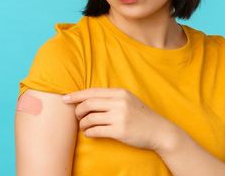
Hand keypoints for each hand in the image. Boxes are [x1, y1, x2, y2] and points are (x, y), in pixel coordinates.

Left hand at [62, 88, 178, 151]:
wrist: (159, 131)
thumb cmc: (141, 116)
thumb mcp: (128, 100)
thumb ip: (111, 97)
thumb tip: (87, 98)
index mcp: (120, 93)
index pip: (92, 92)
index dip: (76, 95)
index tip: (65, 98)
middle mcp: (119, 103)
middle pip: (89, 103)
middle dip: (78, 110)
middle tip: (76, 116)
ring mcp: (120, 117)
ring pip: (90, 118)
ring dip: (82, 123)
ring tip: (83, 126)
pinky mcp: (120, 131)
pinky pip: (96, 131)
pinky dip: (89, 133)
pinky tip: (89, 134)